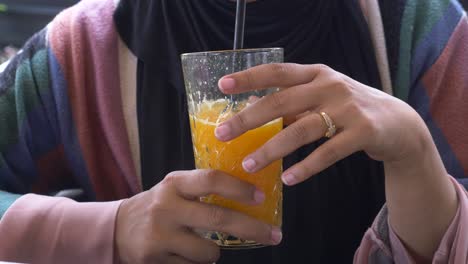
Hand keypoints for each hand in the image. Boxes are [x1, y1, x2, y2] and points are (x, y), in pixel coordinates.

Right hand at [115, 169, 280, 263]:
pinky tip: (182, 253)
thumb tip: (249, 193)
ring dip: (214, 251)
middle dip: (253, 229)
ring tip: (200, 244)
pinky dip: (196, 263)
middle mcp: (167, 207)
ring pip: (209, 251)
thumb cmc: (157, 205)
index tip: (260, 197)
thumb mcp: (175, 188)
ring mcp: (160, 235)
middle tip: (274, 235)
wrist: (116, 229)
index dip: (239, 188)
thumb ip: (202, 188)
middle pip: (219, 218)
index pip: (211, 179)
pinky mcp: (155, 259)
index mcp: (174, 184)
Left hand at [215, 63, 431, 184]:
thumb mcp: (320, 98)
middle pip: (281, 101)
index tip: (222, 85)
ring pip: (301, 129)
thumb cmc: (349, 109)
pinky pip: (328, 152)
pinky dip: (306, 167)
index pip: (277, 71)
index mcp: (316, 74)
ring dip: (272, 149)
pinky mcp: (362, 132)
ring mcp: (347, 108)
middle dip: (248, 119)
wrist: (398, 124)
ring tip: (249, 164)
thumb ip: (291, 103)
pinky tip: (288, 178)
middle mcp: (329, 86)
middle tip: (223, 134)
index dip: (249, 77)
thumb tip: (251, 107)